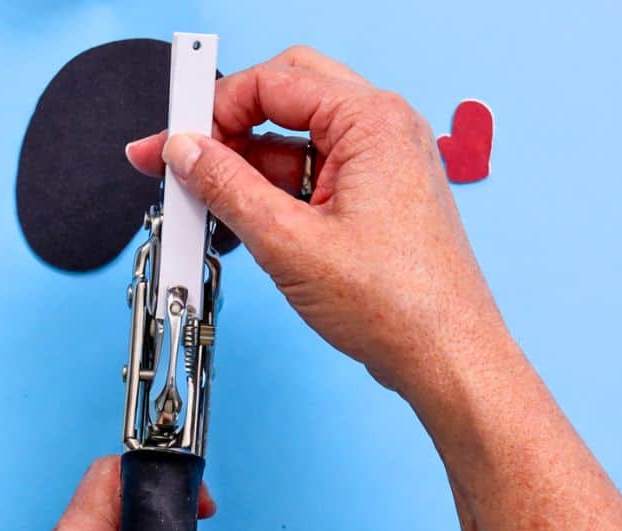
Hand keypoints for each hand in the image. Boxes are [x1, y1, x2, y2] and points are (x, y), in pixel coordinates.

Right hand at [126, 46, 508, 396]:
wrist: (444, 358)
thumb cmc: (400, 305)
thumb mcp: (289, 242)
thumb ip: (227, 187)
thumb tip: (187, 153)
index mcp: (371, 122)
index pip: (272, 81)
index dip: (214, 109)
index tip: (176, 138)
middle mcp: (381, 132)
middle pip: (284, 96)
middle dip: (228, 125)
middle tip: (184, 155)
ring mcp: (379, 165)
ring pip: (293, 138)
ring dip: (245, 163)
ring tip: (202, 199)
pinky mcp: (372, 198)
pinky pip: (309, 173)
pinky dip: (270, 190)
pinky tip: (237, 217)